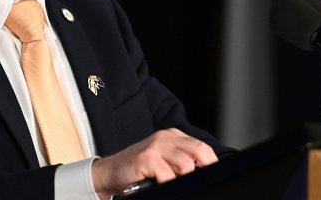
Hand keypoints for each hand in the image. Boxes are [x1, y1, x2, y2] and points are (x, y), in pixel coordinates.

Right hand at [91, 128, 217, 198]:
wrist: (109, 172)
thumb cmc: (138, 170)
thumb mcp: (163, 161)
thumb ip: (181, 162)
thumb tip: (203, 173)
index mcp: (172, 136)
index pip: (201, 147)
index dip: (210, 164)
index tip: (211, 176)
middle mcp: (165, 137)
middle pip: (199, 151)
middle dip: (204, 169)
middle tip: (198, 182)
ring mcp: (155, 146)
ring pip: (186, 166)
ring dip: (180, 179)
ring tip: (168, 181)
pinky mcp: (146, 158)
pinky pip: (168, 176)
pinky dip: (167, 184)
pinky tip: (157, 183)